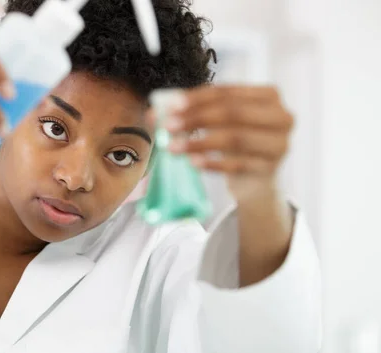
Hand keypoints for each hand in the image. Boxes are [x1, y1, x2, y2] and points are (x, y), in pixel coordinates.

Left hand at [160, 86, 293, 200]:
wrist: (254, 178)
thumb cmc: (234, 141)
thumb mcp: (218, 122)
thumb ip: (191, 112)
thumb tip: (154, 112)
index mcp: (268, 95)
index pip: (228, 91)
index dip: (198, 98)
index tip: (171, 106)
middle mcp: (281, 116)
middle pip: (233, 113)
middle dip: (197, 118)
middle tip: (168, 126)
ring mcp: (279, 144)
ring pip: (235, 138)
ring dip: (199, 142)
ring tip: (173, 148)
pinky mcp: (270, 169)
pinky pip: (237, 164)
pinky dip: (212, 163)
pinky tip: (192, 163)